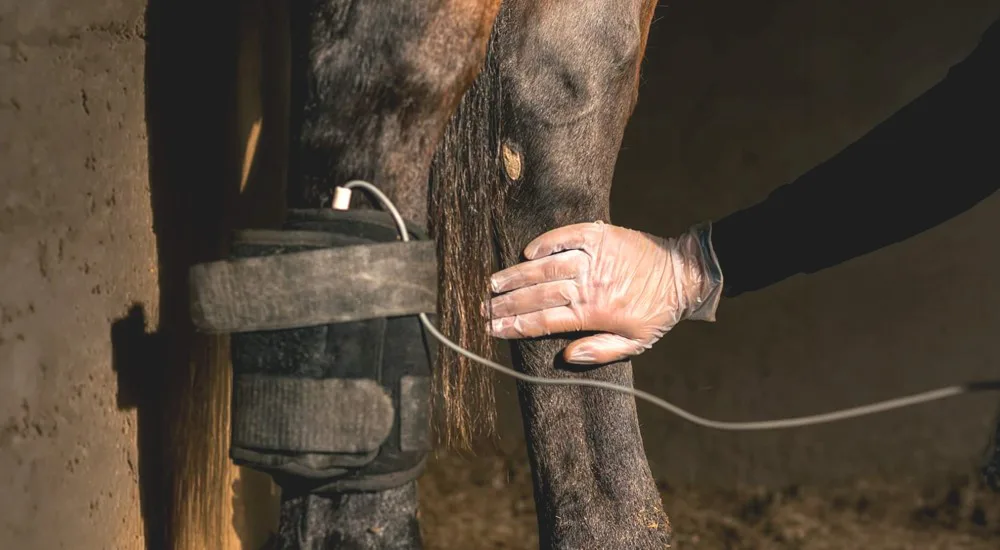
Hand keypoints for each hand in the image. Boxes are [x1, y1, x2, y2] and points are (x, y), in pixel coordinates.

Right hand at [486, 221, 721, 364]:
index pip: (545, 320)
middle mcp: (591, 284)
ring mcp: (595, 258)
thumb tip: (566, 357)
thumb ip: (600, 351)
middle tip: (483, 308)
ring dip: (518, 275)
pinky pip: (567, 237)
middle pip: (539, 295)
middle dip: (507, 303)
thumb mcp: (635, 343)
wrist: (683, 274)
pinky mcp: (601, 236)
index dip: (516, 325)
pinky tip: (528, 253)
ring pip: (547, 267)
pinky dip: (546, 243)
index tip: (493, 328)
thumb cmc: (657, 313)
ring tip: (495, 284)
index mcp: (596, 313)